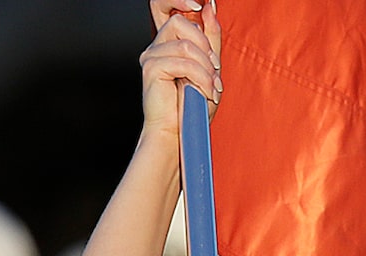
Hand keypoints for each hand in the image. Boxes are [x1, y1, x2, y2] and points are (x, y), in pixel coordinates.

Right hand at [141, 0, 221, 138]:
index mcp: (168, 44)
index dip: (183, 3)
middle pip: (180, 21)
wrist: (179, 133)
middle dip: (204, 45)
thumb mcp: (209, 66)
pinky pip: (184, 62)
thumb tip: (209, 7)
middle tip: (214, 69)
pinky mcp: (151, 68)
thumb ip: (210, 37)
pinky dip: (201, 77)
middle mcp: (156, 47)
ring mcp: (151, 57)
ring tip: (210, 87)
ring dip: (206, 68)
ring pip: (187, 45)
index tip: (204, 9)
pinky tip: (204, 92)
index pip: (173, 11)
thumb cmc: (192, 106)